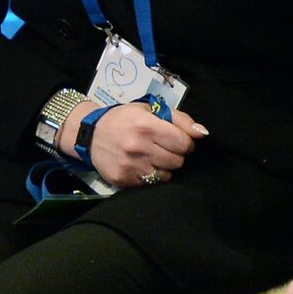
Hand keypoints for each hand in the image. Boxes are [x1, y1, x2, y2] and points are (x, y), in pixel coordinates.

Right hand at [59, 100, 207, 186]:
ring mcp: (129, 166)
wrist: (89, 135)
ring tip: (154, 157)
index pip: (184, 143)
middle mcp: (138, 147)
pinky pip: (150, 184)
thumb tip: (203, 133)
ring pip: (166, 175)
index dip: (187, 143)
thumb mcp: (151, 109)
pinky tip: (143, 165)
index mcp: (147, 126)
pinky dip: (151, 176)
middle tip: (165, 148)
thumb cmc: (125, 119)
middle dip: (176, 155)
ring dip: (165, 167)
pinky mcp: (122, 181)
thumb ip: (180, 119)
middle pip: (177, 161)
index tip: (180, 140)